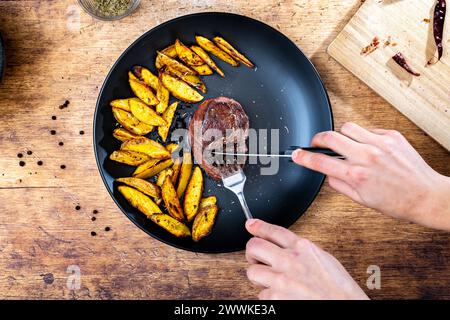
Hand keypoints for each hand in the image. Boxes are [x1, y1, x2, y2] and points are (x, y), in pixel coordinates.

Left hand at [245, 219, 368, 299]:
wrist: (345, 307)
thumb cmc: (339, 289)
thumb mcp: (323, 259)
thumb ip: (302, 251)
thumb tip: (287, 247)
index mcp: (302, 248)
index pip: (274, 231)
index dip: (258, 226)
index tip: (251, 225)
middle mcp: (289, 260)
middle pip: (254, 246)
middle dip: (252, 253)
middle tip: (257, 259)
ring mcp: (280, 279)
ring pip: (252, 272)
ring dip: (259, 278)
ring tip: (272, 283)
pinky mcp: (275, 298)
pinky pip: (262, 295)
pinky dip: (269, 297)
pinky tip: (283, 297)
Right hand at [292, 123, 449, 230]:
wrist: (426, 195)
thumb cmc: (397, 202)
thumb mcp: (362, 200)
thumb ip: (340, 185)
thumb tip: (327, 174)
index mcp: (356, 176)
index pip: (320, 162)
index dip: (304, 157)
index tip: (296, 154)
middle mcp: (366, 157)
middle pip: (329, 137)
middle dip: (317, 139)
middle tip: (316, 143)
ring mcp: (379, 144)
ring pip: (347, 127)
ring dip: (341, 135)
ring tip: (345, 144)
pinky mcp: (391, 136)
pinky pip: (368, 129)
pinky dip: (363, 136)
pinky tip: (368, 147)